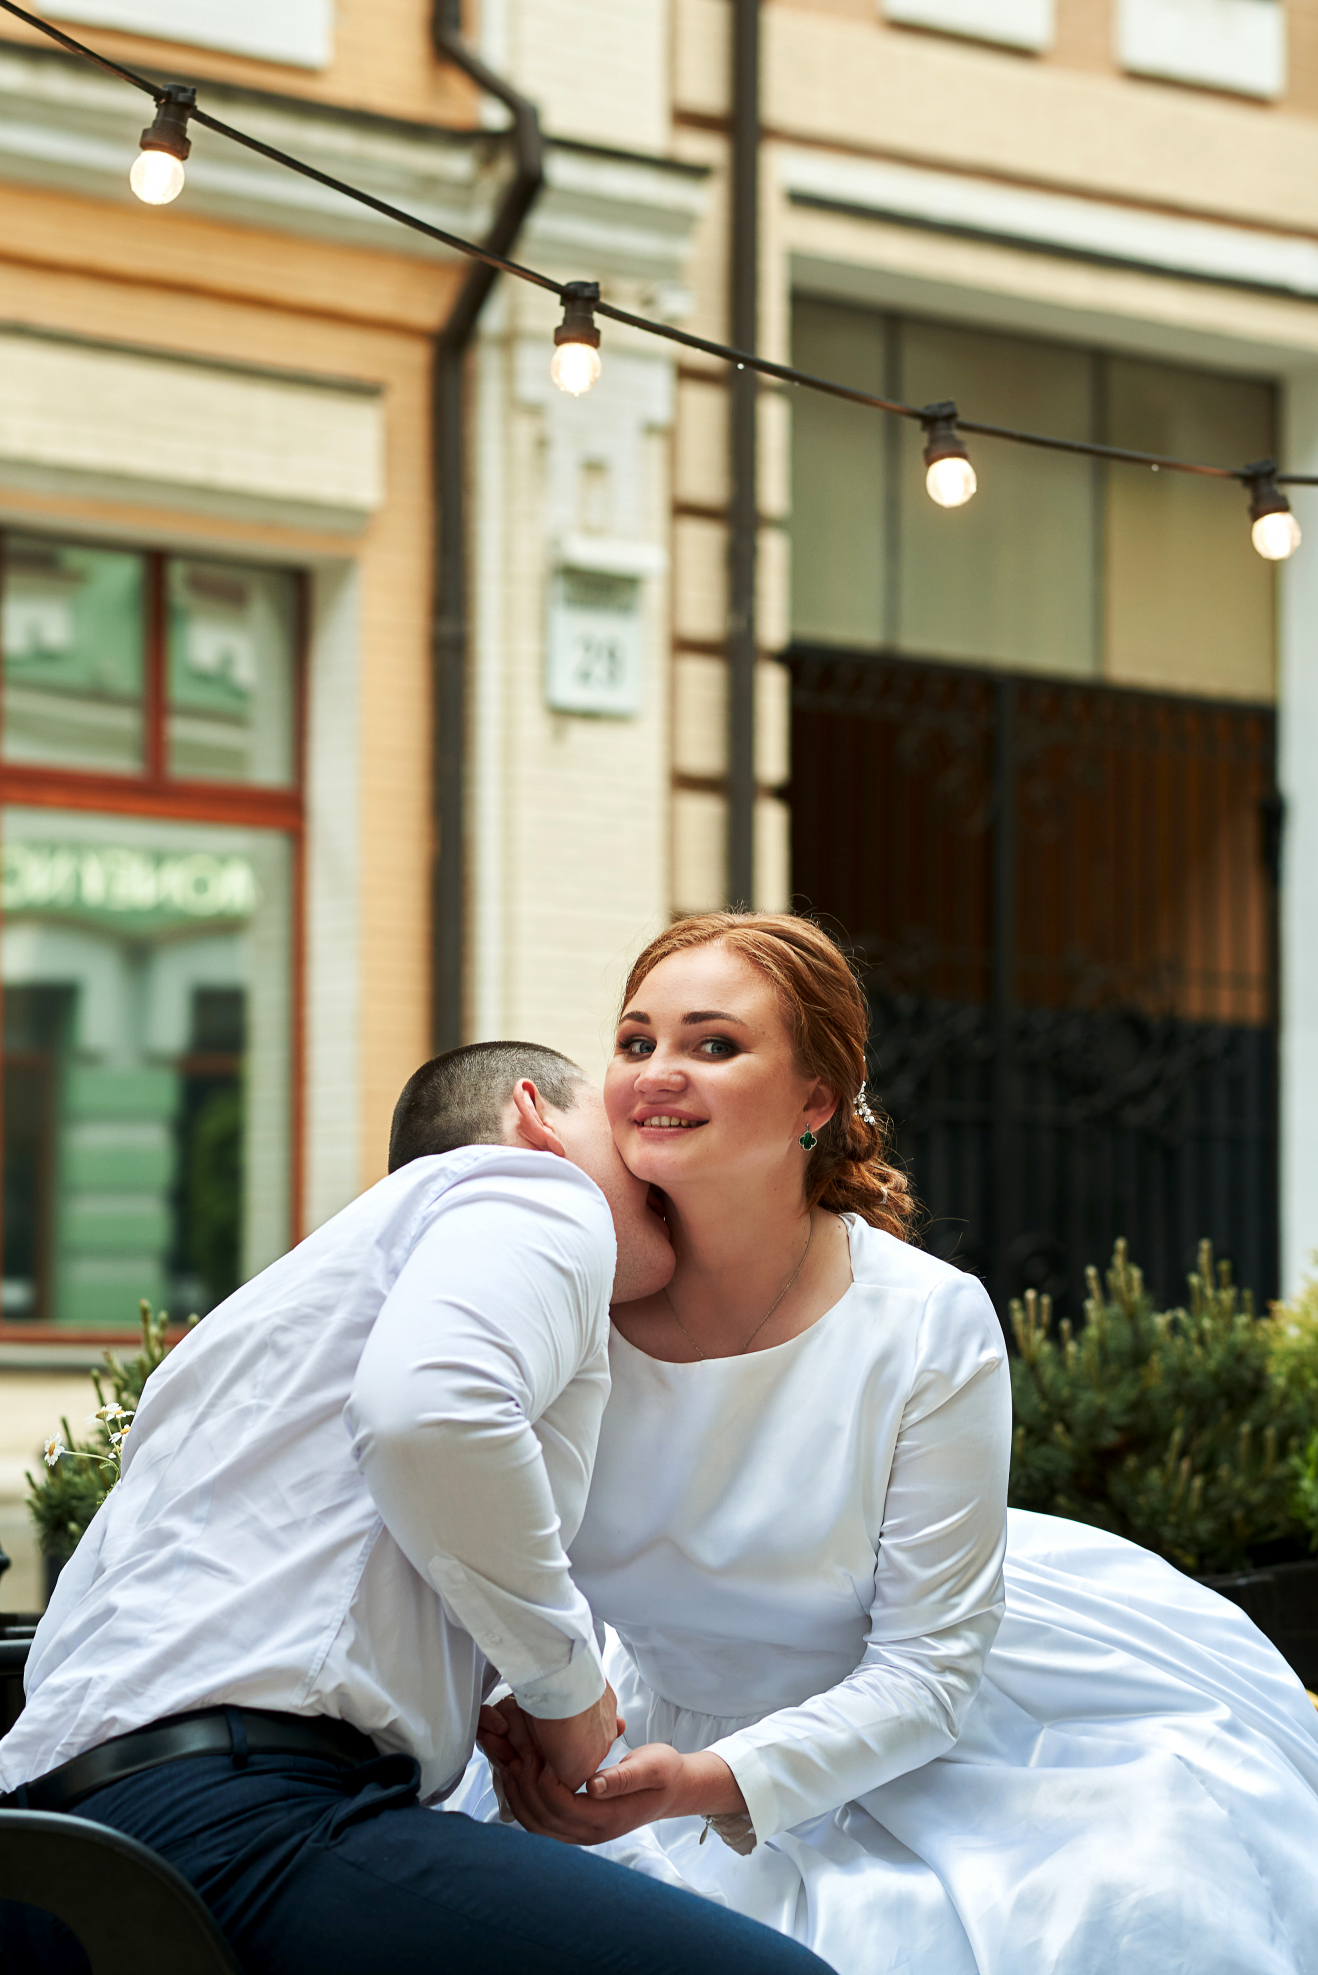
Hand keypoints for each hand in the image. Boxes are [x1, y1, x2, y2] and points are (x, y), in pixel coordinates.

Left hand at [484, 1703, 745, 1845]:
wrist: (674, 1789)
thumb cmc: (664, 1772)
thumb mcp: (651, 1767)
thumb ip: (623, 1777)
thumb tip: (592, 1786)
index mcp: (607, 1820)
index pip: (562, 1807)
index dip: (544, 1782)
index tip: (537, 1752)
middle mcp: (590, 1834)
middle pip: (542, 1821)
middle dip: (523, 1787)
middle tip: (513, 1752)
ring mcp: (582, 1834)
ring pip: (536, 1825)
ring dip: (518, 1795)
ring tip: (509, 1761)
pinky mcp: (576, 1826)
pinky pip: (540, 1821)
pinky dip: (525, 1799)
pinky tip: (520, 1773)